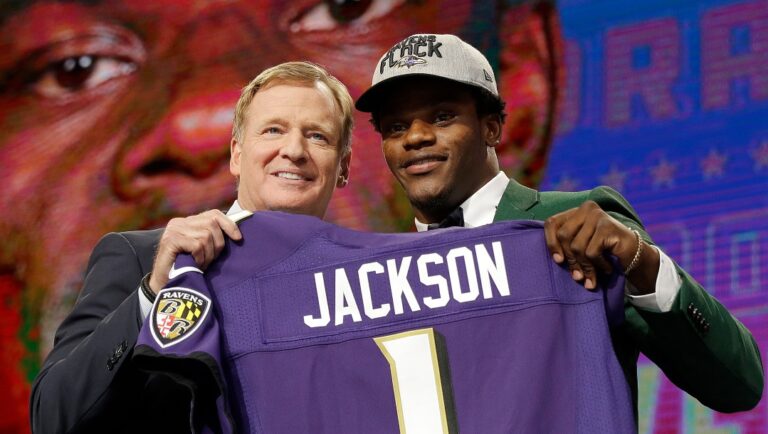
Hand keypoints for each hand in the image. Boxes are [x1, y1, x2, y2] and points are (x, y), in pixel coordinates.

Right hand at [148, 210, 241, 293]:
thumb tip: (237, 232)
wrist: (164, 285)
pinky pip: (197, 245)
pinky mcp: (170, 240)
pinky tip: (195, 264)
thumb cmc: (187, 268)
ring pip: (206, 236)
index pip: (214, 214)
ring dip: (208, 254)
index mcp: (188, 221)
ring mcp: (173, 230)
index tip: (238, 238)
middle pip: (212, 224)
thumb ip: (212, 237)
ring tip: (201, 264)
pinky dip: (200, 258)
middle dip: (218, 244)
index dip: (229, 225)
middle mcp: (179, 222)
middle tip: (211, 260)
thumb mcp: (202, 249)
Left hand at [544, 201, 658, 291]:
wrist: (633, 255)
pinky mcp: (607, 227)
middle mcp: (586, 209)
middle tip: (578, 276)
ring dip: (584, 267)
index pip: (552, 223)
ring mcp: (597, 216)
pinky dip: (597, 265)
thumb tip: (557, 259)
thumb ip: (566, 247)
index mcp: (575, 212)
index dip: (551, 243)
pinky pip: (591, 252)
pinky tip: (606, 268)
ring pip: (577, 247)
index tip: (558, 260)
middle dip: (570, 259)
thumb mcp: (581, 247)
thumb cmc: (603, 252)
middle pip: (563, 236)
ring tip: (591, 276)